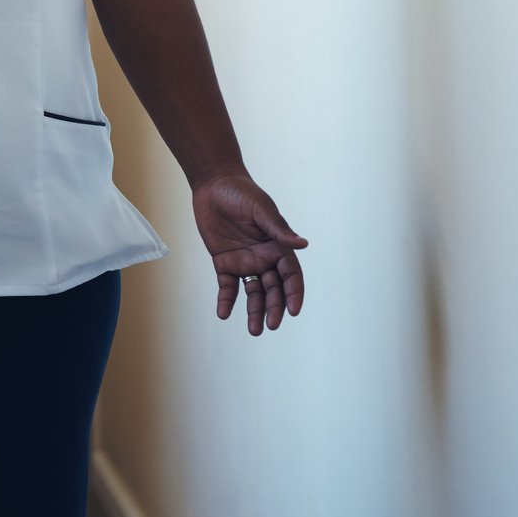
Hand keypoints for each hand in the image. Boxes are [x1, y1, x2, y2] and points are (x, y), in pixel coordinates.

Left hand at [193, 172, 307, 335]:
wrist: (214, 185)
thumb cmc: (243, 193)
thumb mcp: (262, 210)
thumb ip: (278, 229)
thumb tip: (303, 244)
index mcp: (278, 247)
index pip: (290, 276)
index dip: (294, 294)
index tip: (294, 311)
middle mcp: (264, 258)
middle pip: (273, 289)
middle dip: (274, 308)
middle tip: (271, 326)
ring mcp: (244, 262)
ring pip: (253, 292)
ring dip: (254, 311)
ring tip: (255, 330)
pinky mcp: (224, 262)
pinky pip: (227, 286)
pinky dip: (226, 300)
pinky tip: (223, 314)